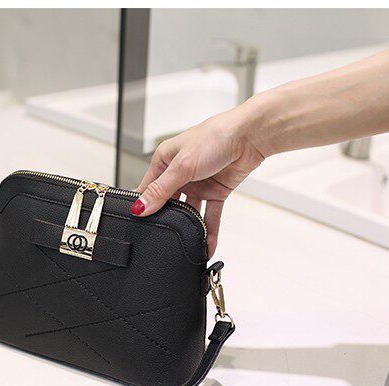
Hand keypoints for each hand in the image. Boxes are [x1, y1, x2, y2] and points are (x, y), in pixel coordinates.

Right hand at [133, 108, 265, 253]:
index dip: (142, 205)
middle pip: (167, 202)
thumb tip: (140, 207)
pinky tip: (206, 245)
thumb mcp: (182, 166)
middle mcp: (179, 172)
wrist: (250, 136)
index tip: (139, 224)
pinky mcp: (216, 191)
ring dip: (188, 226)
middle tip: (162, 236)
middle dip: (166, 218)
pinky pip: (209, 215)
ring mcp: (198, 183)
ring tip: (185, 243)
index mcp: (165, 161)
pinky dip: (209, 230)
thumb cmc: (215, 137)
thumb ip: (161, 190)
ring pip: (189, 212)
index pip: (147, 188)